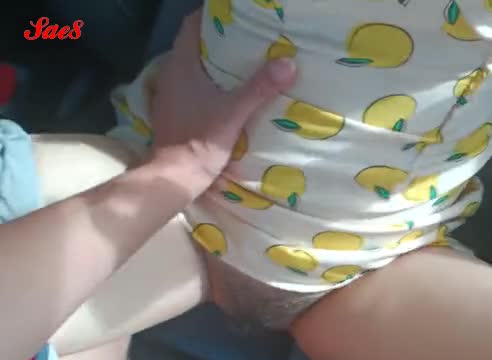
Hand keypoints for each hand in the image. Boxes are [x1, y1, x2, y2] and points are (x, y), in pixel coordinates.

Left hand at [149, 10, 295, 185]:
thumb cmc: (200, 139)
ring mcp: (169, 95)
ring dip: (213, 64)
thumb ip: (260, 88)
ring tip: (242, 64)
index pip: (192, 26)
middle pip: (193, 45)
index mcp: (182, 66)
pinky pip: (191, 87)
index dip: (212, 17)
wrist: (175, 177)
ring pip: (192, 68)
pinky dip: (208, 84)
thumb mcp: (235, 112)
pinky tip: (227, 93)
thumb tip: (288, 63)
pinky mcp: (173, 113)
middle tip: (248, 39)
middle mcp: (170, 75)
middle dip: (218, 40)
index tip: (236, 17)